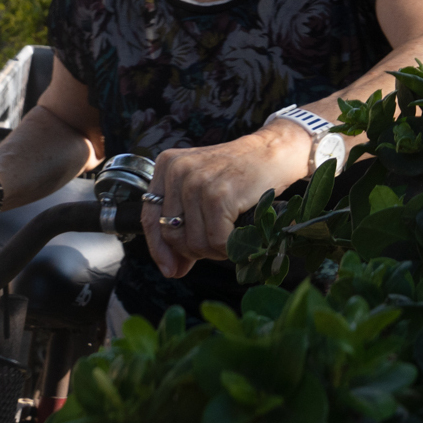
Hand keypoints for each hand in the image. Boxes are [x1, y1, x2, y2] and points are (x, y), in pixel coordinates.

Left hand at [142, 124, 311, 277]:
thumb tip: (172, 269)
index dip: (158, 249)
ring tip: (230, 234)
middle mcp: (177, 170)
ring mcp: (197, 182)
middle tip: (214, 244)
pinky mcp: (218, 196)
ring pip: (194, 243)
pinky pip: (216, 242)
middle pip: (171, 234)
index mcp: (167, 166)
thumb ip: (184, 224)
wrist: (274, 152)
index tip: (170, 269)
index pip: (149, 217)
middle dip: (193, 250)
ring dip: (214, 250)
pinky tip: (239, 235)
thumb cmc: (239, 173)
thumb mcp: (202, 188)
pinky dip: (229, 247)